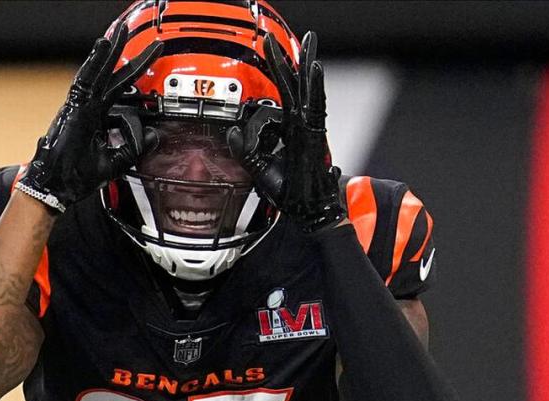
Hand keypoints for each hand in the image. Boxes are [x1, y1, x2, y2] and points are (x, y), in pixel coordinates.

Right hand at [17, 25, 162, 212]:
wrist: (55, 188)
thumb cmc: (76, 177)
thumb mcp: (115, 162)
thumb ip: (134, 149)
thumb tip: (154, 137)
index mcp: (97, 117)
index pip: (121, 91)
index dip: (136, 79)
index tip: (152, 68)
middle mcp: (89, 107)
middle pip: (112, 75)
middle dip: (128, 56)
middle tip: (146, 42)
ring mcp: (80, 106)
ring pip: (98, 72)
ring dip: (110, 51)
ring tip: (121, 31)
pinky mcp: (73, 108)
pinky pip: (85, 80)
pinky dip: (95, 62)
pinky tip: (104, 46)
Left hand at [228, 32, 344, 231]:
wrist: (309, 212)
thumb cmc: (290, 193)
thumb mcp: (258, 168)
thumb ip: (245, 151)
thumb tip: (232, 134)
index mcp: (290, 130)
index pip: (279, 99)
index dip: (271, 82)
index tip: (261, 71)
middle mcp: (301, 126)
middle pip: (294, 87)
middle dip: (285, 61)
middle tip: (274, 40)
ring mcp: (310, 130)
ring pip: (307, 92)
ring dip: (305, 66)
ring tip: (308, 42)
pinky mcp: (316, 137)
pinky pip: (317, 109)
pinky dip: (316, 89)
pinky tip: (314, 71)